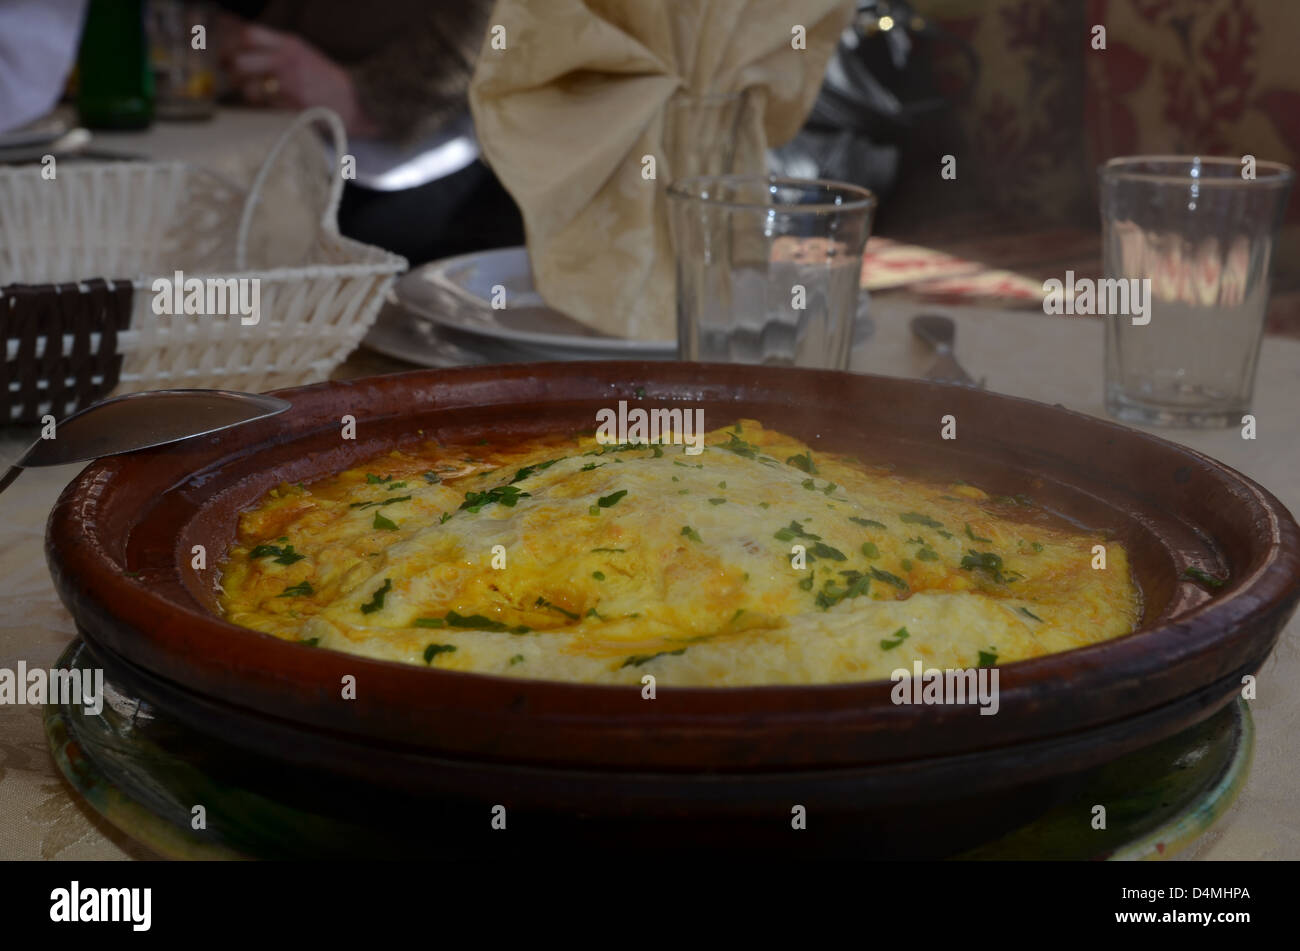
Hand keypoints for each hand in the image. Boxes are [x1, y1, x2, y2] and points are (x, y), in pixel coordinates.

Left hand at [219, 21, 377, 136]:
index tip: (228, 51)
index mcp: (290, 44)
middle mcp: (287, 62)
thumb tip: (242, 44)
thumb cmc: (325, 78)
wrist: (353, 101)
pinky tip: (266, 102)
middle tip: (233, 74)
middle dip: (232, 70)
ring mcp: (289, 86)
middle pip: (240, 61)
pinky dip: (259, 104)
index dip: (232, 43)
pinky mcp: (291, 106)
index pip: (248, 35)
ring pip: (247, 87)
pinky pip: (262, 105)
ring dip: (245, 90)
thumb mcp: (303, 52)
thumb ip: (275, 47)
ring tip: (251, 90)